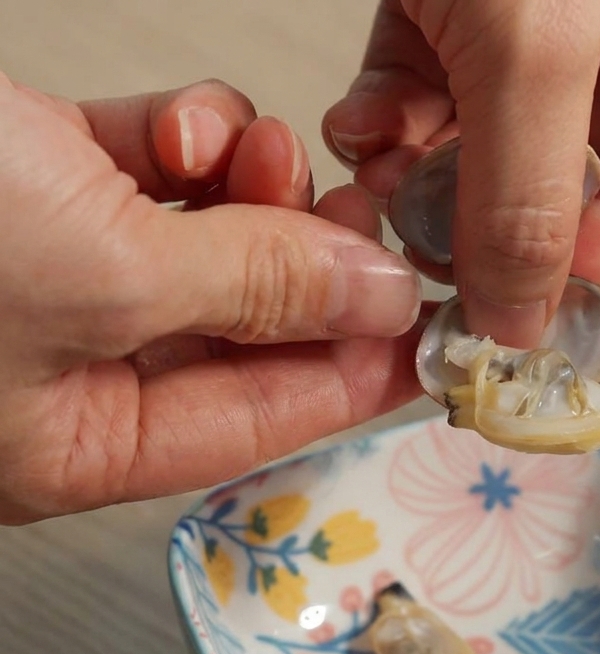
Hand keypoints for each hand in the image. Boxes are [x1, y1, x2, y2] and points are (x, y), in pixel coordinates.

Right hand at [0, 75, 424, 524]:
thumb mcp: (110, 278)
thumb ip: (254, 288)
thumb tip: (374, 301)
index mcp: (74, 446)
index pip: (256, 420)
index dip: (354, 378)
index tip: (428, 338)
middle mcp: (69, 372)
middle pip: (240, 332)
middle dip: (306, 271)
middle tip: (361, 225)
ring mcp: (56, 276)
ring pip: (204, 246)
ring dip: (253, 196)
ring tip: (266, 156)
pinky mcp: (36, 184)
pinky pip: (150, 173)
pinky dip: (188, 141)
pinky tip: (190, 127)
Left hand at [322, 0, 599, 346]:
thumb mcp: (538, 44)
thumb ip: (530, 198)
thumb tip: (517, 334)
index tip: (538, 295)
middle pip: (582, 174)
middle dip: (499, 215)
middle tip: (437, 246)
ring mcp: (546, 10)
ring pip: (496, 137)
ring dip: (432, 175)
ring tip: (384, 179)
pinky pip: (435, 79)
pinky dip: (392, 113)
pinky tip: (359, 125)